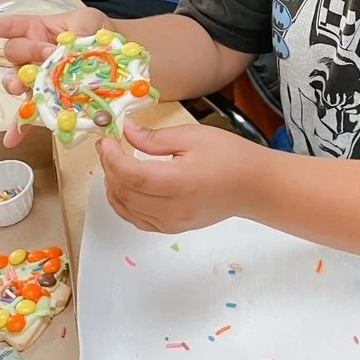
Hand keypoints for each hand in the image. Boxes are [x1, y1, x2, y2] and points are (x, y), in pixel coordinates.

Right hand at [0, 7, 106, 147]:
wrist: (114, 58)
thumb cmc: (97, 33)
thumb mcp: (89, 22)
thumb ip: (77, 29)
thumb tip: (69, 44)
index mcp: (39, 30)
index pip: (14, 26)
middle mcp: (32, 54)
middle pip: (14, 52)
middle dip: (27, 52)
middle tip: (47, 54)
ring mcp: (37, 77)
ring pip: (16, 80)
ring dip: (15, 85)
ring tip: (20, 89)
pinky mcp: (46, 98)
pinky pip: (29, 111)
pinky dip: (21, 125)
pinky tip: (12, 138)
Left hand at [98, 120, 261, 234]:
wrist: (253, 186)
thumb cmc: (228, 155)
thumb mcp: (193, 136)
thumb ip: (155, 137)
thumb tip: (126, 130)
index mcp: (179, 183)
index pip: (132, 175)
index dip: (112, 159)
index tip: (106, 140)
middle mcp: (172, 209)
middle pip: (125, 194)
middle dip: (109, 169)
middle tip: (107, 148)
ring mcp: (172, 223)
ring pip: (127, 210)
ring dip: (113, 187)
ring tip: (114, 164)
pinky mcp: (173, 229)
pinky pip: (138, 220)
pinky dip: (124, 204)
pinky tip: (125, 186)